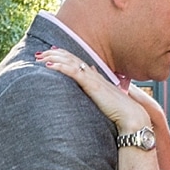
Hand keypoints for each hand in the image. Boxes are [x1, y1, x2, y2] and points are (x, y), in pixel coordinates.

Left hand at [36, 48, 150, 131]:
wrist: (131, 116)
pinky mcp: (92, 85)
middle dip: (53, 54)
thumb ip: (96, 85)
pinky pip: (73, 72)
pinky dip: (60, 67)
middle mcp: (93, 74)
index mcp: (95, 76)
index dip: (62, 55)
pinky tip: (49, 66)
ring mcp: (92, 78)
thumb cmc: (119, 110)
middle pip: (70, 58)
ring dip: (53, 58)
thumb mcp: (105, 95)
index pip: (76, 60)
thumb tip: (91, 73)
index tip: (50, 53)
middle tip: (38, 54)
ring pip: (69, 62)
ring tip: (39, 57)